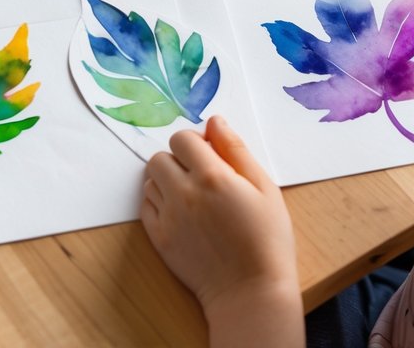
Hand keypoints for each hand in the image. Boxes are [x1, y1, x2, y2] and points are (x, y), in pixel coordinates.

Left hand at [142, 117, 303, 347]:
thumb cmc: (267, 240)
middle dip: (178, 159)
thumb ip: (236, 149)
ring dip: (167, 180)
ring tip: (191, 196)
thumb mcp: (264, 187)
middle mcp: (183, 192)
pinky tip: (180, 213)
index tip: (209, 154)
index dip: (195, 142)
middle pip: (160, 157)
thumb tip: (215, 121)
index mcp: (212, 176)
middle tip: (200, 175)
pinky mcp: (159, 239)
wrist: (252, 293)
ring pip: (151, 180)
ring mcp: (168, 217)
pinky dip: (159, 203)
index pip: (182, 138)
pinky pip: (146, 206)